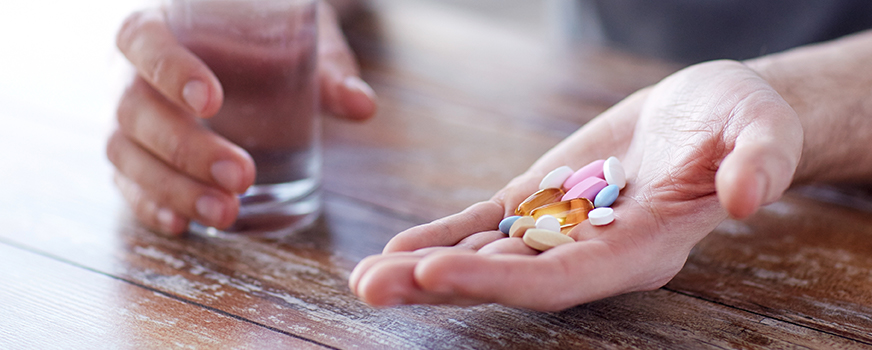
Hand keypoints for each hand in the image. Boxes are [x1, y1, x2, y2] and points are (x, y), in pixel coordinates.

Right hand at [107, 2, 376, 234]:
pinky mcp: (134, 157)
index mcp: (159, 25)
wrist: (242, 50)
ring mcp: (127, 119)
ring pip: (128, 154)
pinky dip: (152, 206)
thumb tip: (362, 104)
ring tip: (225, 213)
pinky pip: (129, 184)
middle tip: (241, 176)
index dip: (170, 70)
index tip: (211, 100)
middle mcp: (130, 73)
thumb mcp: (297, 38)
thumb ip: (326, 68)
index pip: (145, 40)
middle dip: (186, 148)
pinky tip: (184, 225)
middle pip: (136, 110)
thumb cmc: (262, 39)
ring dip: (174, 188)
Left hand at [349, 60, 802, 310]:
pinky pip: (486, 221)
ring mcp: (562, 228)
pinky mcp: (543, 199)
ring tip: (365, 277)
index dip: (502, 279)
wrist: (714, 114)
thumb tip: (744, 198)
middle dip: (441, 282)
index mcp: (644, 248)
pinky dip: (443, 233)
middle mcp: (594, 252)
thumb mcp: (763, 132)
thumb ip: (759, 164)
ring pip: (487, 254)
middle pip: (510, 277)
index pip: (565, 278)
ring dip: (425, 267)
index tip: (437, 270)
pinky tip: (398, 247)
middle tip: (372, 286)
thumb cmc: (745, 124)